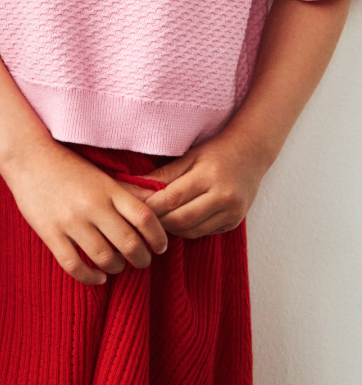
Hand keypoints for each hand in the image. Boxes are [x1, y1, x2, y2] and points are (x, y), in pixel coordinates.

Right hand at [6, 142, 167, 286]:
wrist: (28, 157)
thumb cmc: (67, 165)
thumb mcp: (100, 174)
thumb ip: (124, 192)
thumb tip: (154, 209)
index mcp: (108, 189)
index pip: (145, 218)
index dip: (159, 237)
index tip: (160, 246)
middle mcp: (93, 205)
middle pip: (129, 243)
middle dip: (142, 259)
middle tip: (141, 261)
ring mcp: (70, 220)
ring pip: (104, 258)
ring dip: (116, 268)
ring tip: (116, 266)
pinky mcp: (50, 233)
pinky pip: (74, 265)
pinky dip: (90, 277)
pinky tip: (97, 277)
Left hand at [144, 135, 266, 237]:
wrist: (252, 154)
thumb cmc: (216, 152)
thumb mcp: (189, 157)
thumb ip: (163, 175)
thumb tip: (133, 188)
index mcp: (209, 176)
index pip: (172, 198)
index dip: (150, 206)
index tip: (134, 207)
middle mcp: (224, 196)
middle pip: (180, 219)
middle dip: (158, 221)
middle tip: (143, 218)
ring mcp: (232, 212)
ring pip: (191, 231)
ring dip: (171, 228)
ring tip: (159, 219)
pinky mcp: (234, 222)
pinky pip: (203, 232)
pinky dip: (187, 229)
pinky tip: (179, 220)